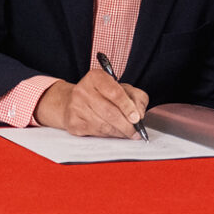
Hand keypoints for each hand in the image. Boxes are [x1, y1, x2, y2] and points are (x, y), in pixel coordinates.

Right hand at [34, 69, 148, 137]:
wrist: (73, 101)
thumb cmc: (102, 94)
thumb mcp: (122, 88)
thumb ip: (136, 97)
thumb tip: (139, 114)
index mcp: (96, 77)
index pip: (114, 93)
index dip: (127, 107)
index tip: (137, 118)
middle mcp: (83, 90)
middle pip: (109, 112)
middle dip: (126, 124)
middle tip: (136, 131)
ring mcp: (76, 107)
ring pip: (103, 125)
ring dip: (119, 132)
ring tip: (128, 133)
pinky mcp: (73, 122)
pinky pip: (96, 132)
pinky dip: (108, 135)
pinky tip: (114, 133)